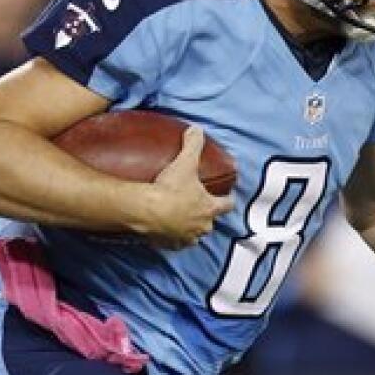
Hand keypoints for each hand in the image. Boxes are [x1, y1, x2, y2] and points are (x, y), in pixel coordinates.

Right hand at [142, 127, 234, 248]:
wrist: (147, 212)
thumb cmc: (171, 189)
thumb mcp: (184, 162)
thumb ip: (193, 145)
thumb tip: (196, 129)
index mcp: (209, 208)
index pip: (227, 205)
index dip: (228, 200)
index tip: (227, 197)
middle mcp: (201, 227)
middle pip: (210, 223)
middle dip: (205, 216)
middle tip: (197, 207)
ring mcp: (185, 238)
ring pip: (193, 236)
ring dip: (189, 229)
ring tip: (180, 220)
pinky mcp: (169, 246)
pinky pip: (174, 243)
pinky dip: (172, 238)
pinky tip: (165, 231)